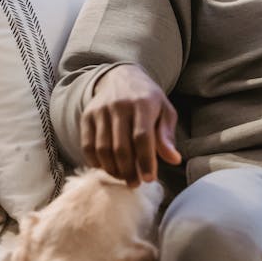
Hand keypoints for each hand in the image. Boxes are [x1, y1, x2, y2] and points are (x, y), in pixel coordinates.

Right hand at [80, 64, 181, 185]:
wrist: (121, 77)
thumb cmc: (148, 99)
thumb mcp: (165, 112)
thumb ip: (167, 136)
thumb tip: (174, 160)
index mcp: (143, 104)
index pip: (142, 137)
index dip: (146, 161)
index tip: (149, 179)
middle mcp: (119, 106)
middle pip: (121, 147)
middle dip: (128, 170)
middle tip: (135, 184)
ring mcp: (100, 111)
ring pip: (102, 148)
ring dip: (112, 169)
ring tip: (122, 178)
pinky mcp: (87, 116)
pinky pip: (88, 145)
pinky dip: (96, 161)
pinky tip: (106, 168)